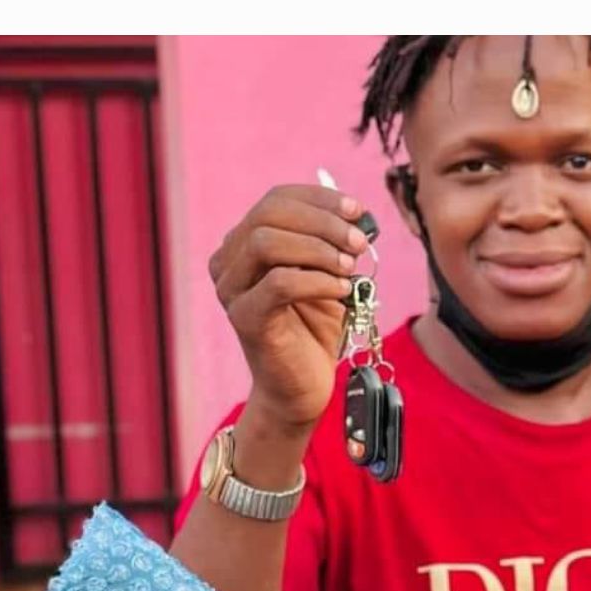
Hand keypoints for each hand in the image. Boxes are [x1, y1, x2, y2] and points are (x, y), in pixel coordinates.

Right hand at [208, 183, 372, 435]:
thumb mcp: (327, 280)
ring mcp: (231, 289)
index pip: (275, 200)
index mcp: (244, 243)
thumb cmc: (314, 334)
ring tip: (351, 268)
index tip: (357, 209)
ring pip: (267, 244)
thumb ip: (334, 248)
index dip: (318, 199)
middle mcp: (229, 261)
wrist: (301, 391)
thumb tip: (359, 218)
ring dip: (318, 250)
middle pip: (269, 215)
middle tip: (360, 242)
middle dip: (322, 222)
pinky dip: (317, 282)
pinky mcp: (245, 318)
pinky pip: (279, 284)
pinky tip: (343, 291)